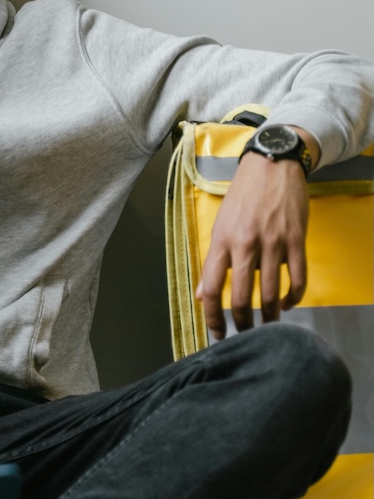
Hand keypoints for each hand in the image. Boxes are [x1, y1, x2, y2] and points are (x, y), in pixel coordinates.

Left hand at [196, 148, 310, 340]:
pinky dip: (294, 298)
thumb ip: (213, 260)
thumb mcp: (220, 224)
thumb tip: (201, 294)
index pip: (211, 287)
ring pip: (271, 293)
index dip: (212, 316)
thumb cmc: (243, 195)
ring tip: (267, 325)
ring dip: (270, 316)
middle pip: (241, 297)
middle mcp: (245, 244)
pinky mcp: (295, 241)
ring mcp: (273, 243)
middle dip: (242, 323)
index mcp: (222, 240)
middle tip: (245, 333)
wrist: (272, 165)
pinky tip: (288, 304)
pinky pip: (297, 280)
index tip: (217, 332)